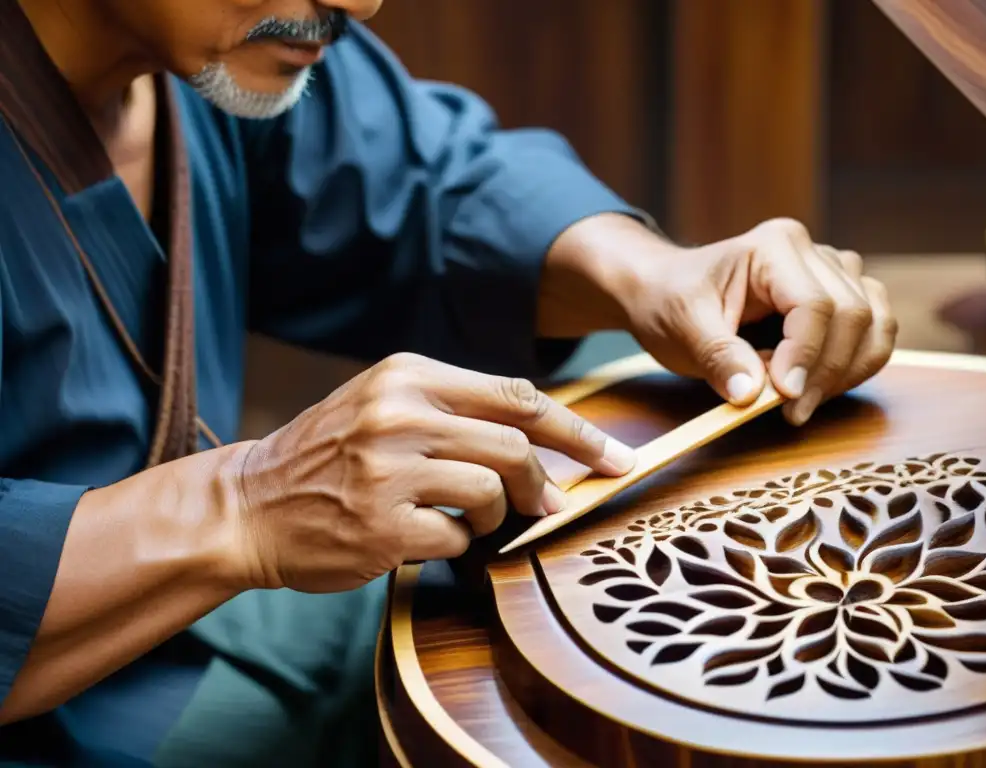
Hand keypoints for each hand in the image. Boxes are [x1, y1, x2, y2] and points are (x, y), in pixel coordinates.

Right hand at [231, 353, 635, 591]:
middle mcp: (399, 414)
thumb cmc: (330, 455)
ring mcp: (388, 470)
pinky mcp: (382, 525)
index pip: (516, 396)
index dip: (576, 430)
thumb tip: (544, 444)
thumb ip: (458, 411)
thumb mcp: (386, 405)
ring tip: (462, 518)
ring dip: (492, 515)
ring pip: (491, 490)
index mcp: (408, 374)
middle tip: (544, 503)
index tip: (614, 457)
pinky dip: (455, 545)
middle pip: (515, 445)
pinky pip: (457, 539)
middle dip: (541, 481)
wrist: (249, 503)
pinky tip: (422, 538)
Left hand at [619, 217, 897, 424]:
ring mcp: (833, 272)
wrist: (664, 291)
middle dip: (827, 372)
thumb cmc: (670, 300)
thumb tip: (751, 394)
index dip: (807, 356)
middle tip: (791, 412)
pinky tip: (816, 386)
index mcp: (774, 246)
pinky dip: (854, 365)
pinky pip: (875, 331)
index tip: (785, 398)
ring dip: (846, 372)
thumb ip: (718, 356)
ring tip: (800, 401)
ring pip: (875, 323)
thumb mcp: (682, 327)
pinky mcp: (841, 296)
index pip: (814, 304)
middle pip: (853, 314)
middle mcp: (813, 252)